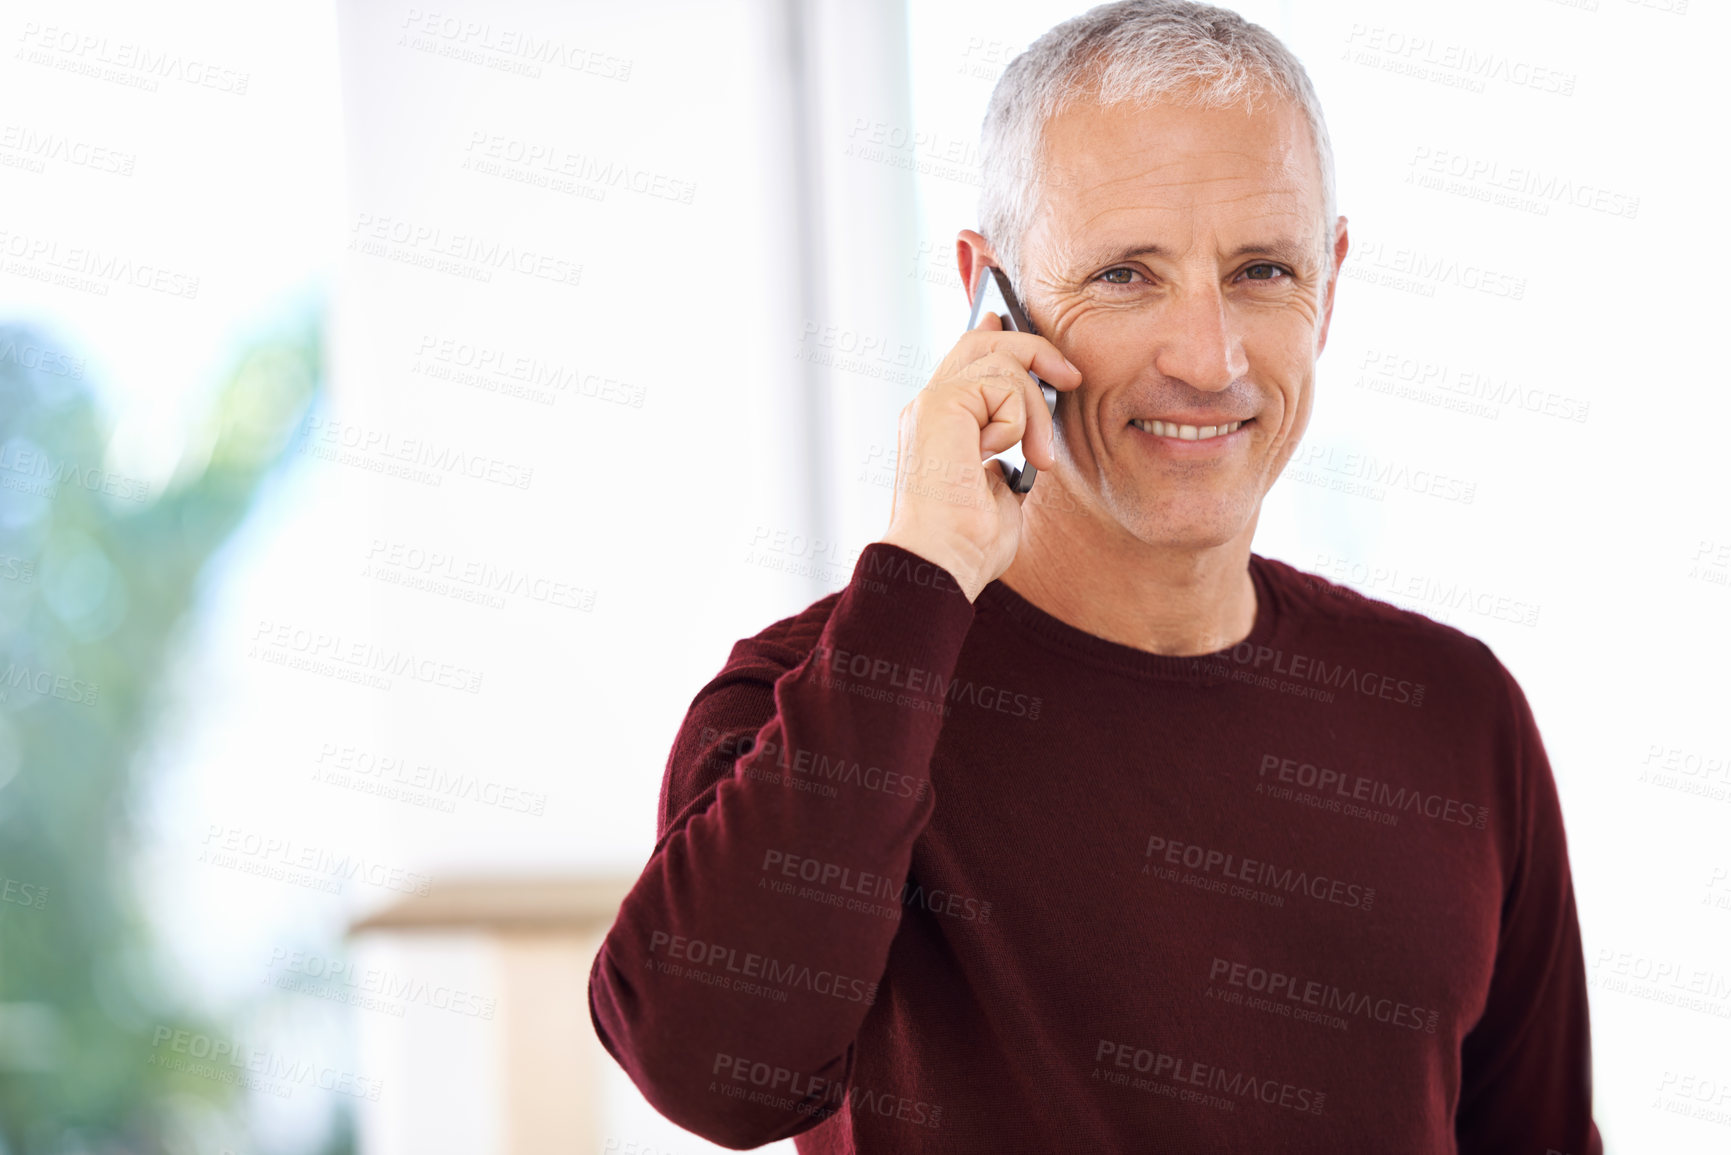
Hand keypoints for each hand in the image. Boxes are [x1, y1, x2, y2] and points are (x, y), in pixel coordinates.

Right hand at [879, 310, 1082, 601]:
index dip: (996, 336)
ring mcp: (931, 403)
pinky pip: (1002, 383)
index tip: (1013, 323)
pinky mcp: (941, 405)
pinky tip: (1004, 454)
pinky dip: (1018, 420)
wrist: (941, 563)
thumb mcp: (999, 490)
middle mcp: (929, 407)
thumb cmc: (967, 543)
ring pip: (1001, 361)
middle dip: (1034, 349)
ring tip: (1038, 458)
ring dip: (1035, 408)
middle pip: (982, 341)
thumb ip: (1005, 457)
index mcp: (939, 424)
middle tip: (1070, 377)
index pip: (966, 358)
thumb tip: (1026, 448)